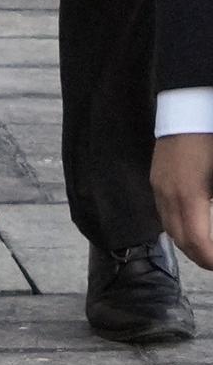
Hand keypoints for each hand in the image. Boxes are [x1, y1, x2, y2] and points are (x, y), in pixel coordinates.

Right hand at [153, 132, 212, 269]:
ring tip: (206, 250)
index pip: (197, 241)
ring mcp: (159, 186)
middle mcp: (168, 194)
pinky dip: (178, 227)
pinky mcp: (156, 178)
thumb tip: (211, 226)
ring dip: (187, 244)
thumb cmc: (210, 138)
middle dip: (200, 257)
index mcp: (189, 194)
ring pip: (169, 229)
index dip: (210, 259)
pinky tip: (192, 226)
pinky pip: (163, 213)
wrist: (188, 104)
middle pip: (180, 240)